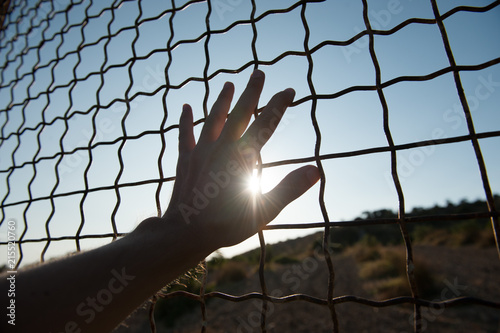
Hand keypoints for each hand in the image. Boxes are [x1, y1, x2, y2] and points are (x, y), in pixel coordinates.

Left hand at [164, 70, 319, 249]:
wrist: (185, 233)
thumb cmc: (226, 225)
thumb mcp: (265, 211)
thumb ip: (289, 188)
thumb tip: (316, 170)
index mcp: (243, 158)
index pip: (266, 125)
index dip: (278, 106)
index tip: (289, 90)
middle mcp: (222, 148)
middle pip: (239, 113)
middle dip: (251, 92)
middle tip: (258, 72)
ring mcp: (201, 152)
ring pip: (213, 118)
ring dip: (222, 100)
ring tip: (228, 84)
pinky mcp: (185, 160)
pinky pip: (185, 135)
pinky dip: (185, 120)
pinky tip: (185, 107)